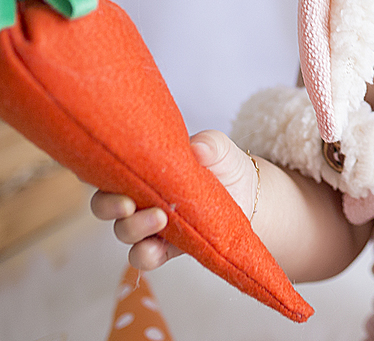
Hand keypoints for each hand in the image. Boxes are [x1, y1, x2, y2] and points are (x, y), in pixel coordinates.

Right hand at [90, 129, 258, 269]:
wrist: (247, 194)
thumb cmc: (223, 165)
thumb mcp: (219, 147)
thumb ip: (209, 143)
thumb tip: (197, 149)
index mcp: (142, 169)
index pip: (107, 171)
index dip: (100, 174)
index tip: (114, 173)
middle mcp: (138, 198)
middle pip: (105, 205)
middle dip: (109, 206)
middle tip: (129, 204)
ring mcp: (150, 224)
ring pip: (124, 232)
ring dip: (134, 229)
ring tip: (160, 219)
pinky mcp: (166, 246)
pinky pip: (144, 256)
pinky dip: (145, 255)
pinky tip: (156, 250)